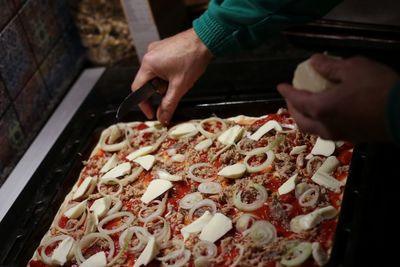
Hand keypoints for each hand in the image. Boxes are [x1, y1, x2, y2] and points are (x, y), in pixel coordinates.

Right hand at [131, 28, 212, 123]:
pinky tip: (180, 71)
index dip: (143, 104)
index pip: (138, 89)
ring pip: (155, 74)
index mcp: (148, 64)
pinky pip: (161, 65)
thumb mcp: (180, 86)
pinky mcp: (163, 47)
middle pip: (147, 82)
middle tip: (172, 94)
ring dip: (165, 82)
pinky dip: (168, 73)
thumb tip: (162, 118)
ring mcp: (156, 49)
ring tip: (180, 79)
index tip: (152, 113)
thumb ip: (168, 104)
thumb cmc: (193, 59)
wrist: (205, 39)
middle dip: (159, 91)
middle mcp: (149, 55)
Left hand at [278, 54, 398, 142]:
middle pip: (300, 120)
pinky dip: (318, 122)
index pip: (296, 100)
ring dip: (304, 117)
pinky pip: (326, 131)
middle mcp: (325, 126)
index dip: (287, 92)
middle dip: (292, 108)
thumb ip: (329, 66)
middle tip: (291, 97)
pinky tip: (325, 114)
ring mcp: (338, 135)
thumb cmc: (378, 87)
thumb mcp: (353, 68)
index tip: (280, 86)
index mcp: (321, 108)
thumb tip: (313, 61)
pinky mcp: (351, 138)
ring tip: (305, 106)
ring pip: (312, 129)